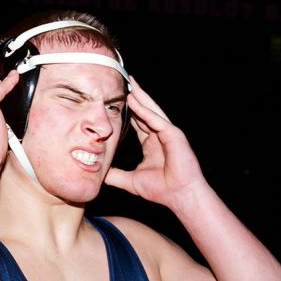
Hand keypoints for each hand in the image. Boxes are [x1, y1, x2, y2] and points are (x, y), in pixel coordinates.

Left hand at [104, 77, 207, 210]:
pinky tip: (136, 102)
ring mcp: (169, 134)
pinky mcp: (174, 135)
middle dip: (137, 97)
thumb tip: (100, 174)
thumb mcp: (131, 181)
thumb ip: (116, 175)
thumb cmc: (161, 190)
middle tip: (126, 83)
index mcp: (152, 144)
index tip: (118, 101)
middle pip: (146, 112)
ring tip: (132, 85)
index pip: (139, 123)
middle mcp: (161, 136)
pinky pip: (157, 120)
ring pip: (152, 112)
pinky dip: (146, 112)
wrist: (180, 197)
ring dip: (142, 98)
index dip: (130, 112)